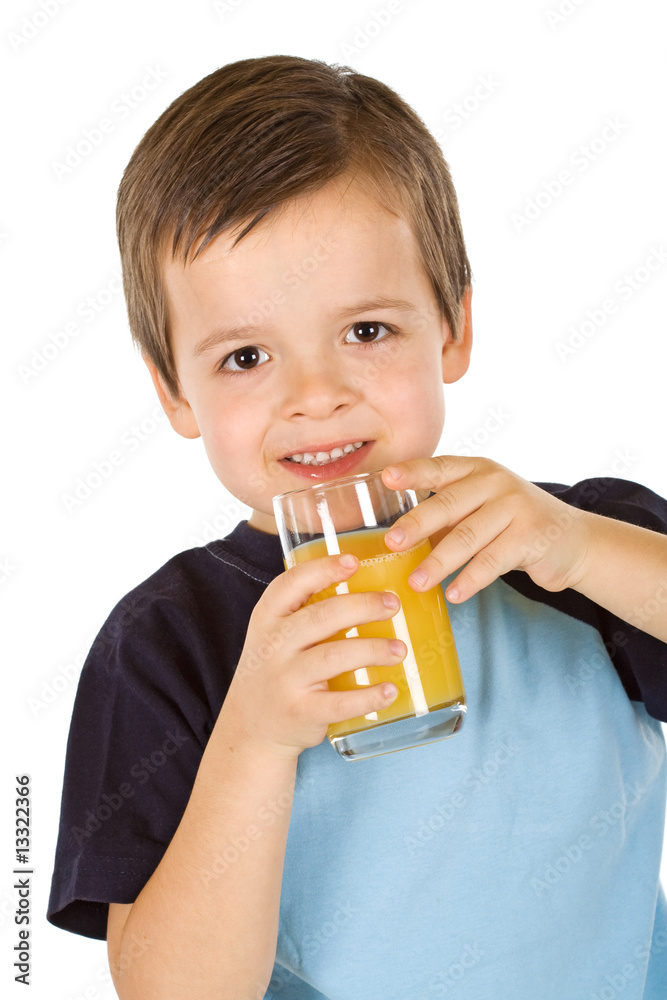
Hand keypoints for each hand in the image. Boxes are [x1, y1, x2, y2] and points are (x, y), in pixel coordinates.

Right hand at [224, 554, 405, 758]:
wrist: (251, 728)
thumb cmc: (276, 671)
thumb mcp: (275, 635)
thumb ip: (306, 612)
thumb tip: (367, 588)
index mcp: (268, 618)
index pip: (292, 583)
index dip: (324, 569)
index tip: (354, 562)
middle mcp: (273, 645)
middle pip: (322, 617)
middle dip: (363, 607)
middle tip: (393, 605)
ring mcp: (285, 680)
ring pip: (334, 656)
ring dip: (373, 650)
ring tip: (399, 649)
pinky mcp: (301, 712)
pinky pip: (340, 702)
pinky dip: (369, 696)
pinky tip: (390, 690)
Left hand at [381, 456, 592, 602]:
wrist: (572, 540)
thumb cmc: (513, 525)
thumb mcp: (480, 509)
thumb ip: (447, 517)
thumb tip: (398, 541)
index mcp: (477, 470)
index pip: (439, 467)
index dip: (412, 472)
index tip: (386, 478)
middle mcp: (495, 482)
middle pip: (448, 503)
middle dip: (417, 524)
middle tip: (392, 543)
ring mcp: (515, 506)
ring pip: (467, 537)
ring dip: (438, 563)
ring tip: (416, 582)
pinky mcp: (530, 536)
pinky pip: (492, 561)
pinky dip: (470, 580)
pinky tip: (454, 594)